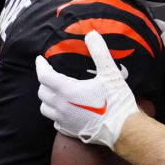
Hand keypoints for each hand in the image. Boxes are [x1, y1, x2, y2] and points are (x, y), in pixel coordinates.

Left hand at [35, 30, 137, 147]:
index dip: (40, 66)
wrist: (123, 129)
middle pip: (42, 91)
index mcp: (67, 90)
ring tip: (56, 93)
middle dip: (45, 81)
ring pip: (45, 107)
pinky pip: (55, 120)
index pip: (44, 75)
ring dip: (47, 98)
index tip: (40, 60)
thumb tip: (92, 34)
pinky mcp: (69, 130)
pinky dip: (56, 113)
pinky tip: (66, 110)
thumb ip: (99, 53)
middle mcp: (60, 105)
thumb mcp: (110, 74)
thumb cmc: (117, 101)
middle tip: (52, 76)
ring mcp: (63, 120)